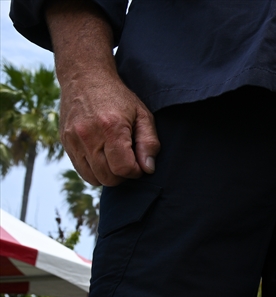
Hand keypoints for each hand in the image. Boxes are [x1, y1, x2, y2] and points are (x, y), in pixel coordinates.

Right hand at [59, 70, 158, 185]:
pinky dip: (94, 170)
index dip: (136, 171)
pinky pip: (81, 170)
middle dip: (123, 175)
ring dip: (108, 175)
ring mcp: (73, 140)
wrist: (84, 77)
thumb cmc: (118, 97)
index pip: (123, 169)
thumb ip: (149, 143)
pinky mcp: (65, 142)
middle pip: (108, 178)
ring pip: (93, 178)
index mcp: (110, 127)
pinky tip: (102, 156)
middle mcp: (88, 135)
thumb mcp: (143, 115)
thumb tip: (148, 169)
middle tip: (128, 160)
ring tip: (115, 159)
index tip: (139, 162)